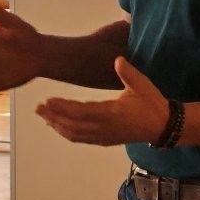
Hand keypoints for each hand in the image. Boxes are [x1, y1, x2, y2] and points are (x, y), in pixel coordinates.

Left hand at [36, 56, 168, 146]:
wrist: (162, 126)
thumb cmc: (151, 102)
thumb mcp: (142, 84)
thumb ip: (128, 72)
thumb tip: (118, 60)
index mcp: (111, 113)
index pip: (81, 112)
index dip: (62, 108)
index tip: (47, 102)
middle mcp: (104, 128)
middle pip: (72, 125)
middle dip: (53, 117)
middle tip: (37, 108)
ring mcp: (103, 136)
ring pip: (74, 134)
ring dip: (57, 125)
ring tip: (43, 116)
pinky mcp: (105, 140)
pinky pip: (81, 139)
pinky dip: (67, 133)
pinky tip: (58, 126)